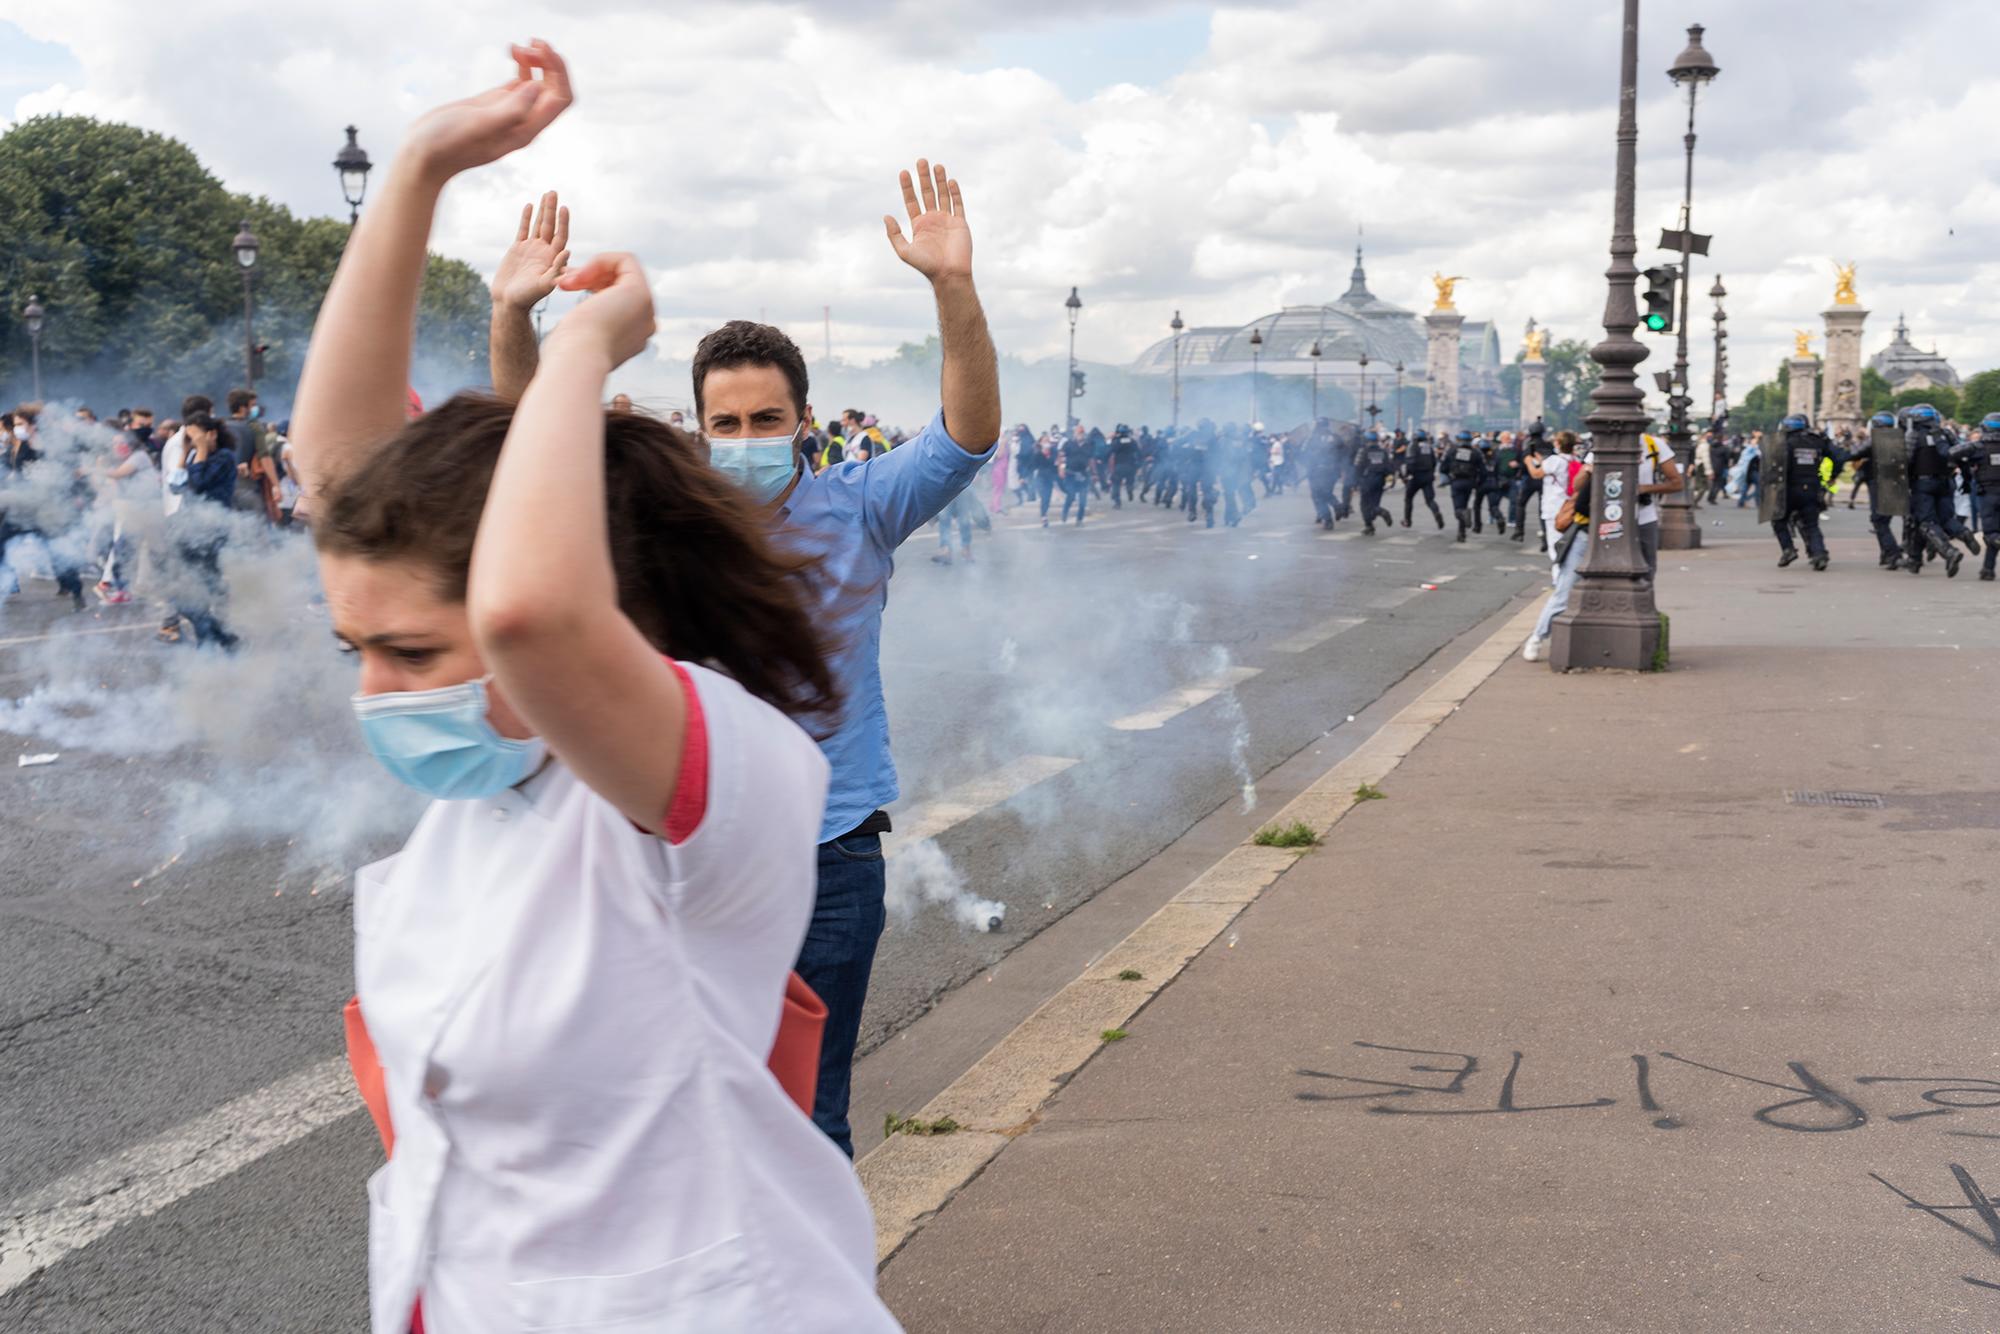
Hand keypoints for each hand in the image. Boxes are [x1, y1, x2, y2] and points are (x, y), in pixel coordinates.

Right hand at [403, 40, 572, 181]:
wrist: (425, 154)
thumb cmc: (448, 143)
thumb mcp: (480, 124)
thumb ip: (510, 109)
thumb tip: (537, 88)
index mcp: (526, 129)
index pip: (559, 99)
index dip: (559, 72)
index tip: (543, 50)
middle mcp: (523, 122)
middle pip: (553, 90)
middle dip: (550, 64)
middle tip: (530, 43)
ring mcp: (510, 112)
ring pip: (538, 84)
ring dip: (537, 61)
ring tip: (518, 46)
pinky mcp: (495, 104)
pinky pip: (520, 83)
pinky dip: (523, 65)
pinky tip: (512, 51)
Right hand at [494, 191, 569, 310]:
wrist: (509, 302)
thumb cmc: (528, 297)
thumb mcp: (545, 285)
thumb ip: (556, 270)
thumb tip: (567, 252)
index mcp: (553, 259)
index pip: (561, 235)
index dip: (563, 222)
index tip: (564, 207)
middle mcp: (544, 252)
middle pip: (550, 226)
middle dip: (552, 209)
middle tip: (554, 192)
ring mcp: (532, 249)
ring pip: (538, 225)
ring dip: (542, 210)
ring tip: (547, 194)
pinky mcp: (518, 249)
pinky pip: (523, 229)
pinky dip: (526, 218)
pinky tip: (529, 206)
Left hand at [551, 253, 655, 367]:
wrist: (576, 362)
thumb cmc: (568, 355)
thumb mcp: (579, 339)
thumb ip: (590, 325)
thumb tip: (589, 311)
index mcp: (635, 336)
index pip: (619, 298)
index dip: (592, 285)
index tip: (566, 288)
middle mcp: (646, 323)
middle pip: (622, 283)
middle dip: (590, 276)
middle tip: (562, 281)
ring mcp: (647, 309)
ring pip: (623, 271)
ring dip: (591, 270)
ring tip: (565, 282)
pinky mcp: (641, 293)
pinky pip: (626, 260)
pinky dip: (600, 261)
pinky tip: (578, 275)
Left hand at [884, 158, 971, 285]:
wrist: (949, 274)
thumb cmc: (926, 266)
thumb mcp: (904, 251)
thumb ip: (894, 234)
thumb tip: (886, 216)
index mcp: (919, 225)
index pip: (912, 201)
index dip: (908, 187)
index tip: (904, 172)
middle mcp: (932, 220)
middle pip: (927, 193)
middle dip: (924, 178)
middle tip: (921, 160)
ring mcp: (947, 220)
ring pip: (943, 195)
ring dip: (940, 180)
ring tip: (936, 165)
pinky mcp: (960, 223)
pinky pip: (957, 204)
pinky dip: (955, 192)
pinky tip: (951, 181)